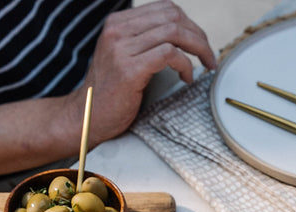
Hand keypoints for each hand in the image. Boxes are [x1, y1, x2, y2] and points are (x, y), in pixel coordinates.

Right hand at [82, 0, 217, 141]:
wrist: (87, 116)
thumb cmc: (110, 92)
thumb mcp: (124, 56)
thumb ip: (145, 41)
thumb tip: (182, 35)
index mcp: (117, 23)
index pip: (164, 8)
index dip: (189, 24)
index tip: (200, 43)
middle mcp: (117, 30)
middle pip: (172, 17)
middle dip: (198, 36)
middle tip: (208, 56)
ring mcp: (121, 49)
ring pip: (174, 33)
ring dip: (198, 49)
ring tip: (204, 66)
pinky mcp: (129, 69)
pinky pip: (169, 54)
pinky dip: (185, 64)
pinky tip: (186, 77)